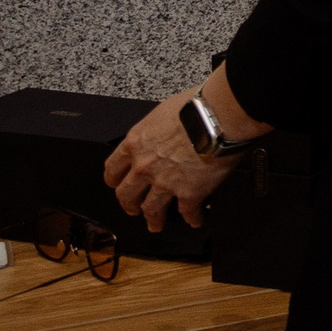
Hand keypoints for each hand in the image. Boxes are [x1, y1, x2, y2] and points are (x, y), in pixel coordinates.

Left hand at [104, 90, 244, 232]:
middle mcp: (144, 167)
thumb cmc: (196, 106)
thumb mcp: (164, 112)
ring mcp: (165, 183)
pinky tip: (195, 219)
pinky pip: (187, 212)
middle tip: (133, 208)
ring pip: (151, 210)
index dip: (115, 180)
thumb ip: (157, 130)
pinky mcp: (189, 193)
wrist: (218, 116)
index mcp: (136, 144)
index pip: (113, 169)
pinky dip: (192, 217)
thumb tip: (166, 131)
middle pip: (126, 194)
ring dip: (153, 219)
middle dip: (129, 204)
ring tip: (156, 224)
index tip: (117, 183)